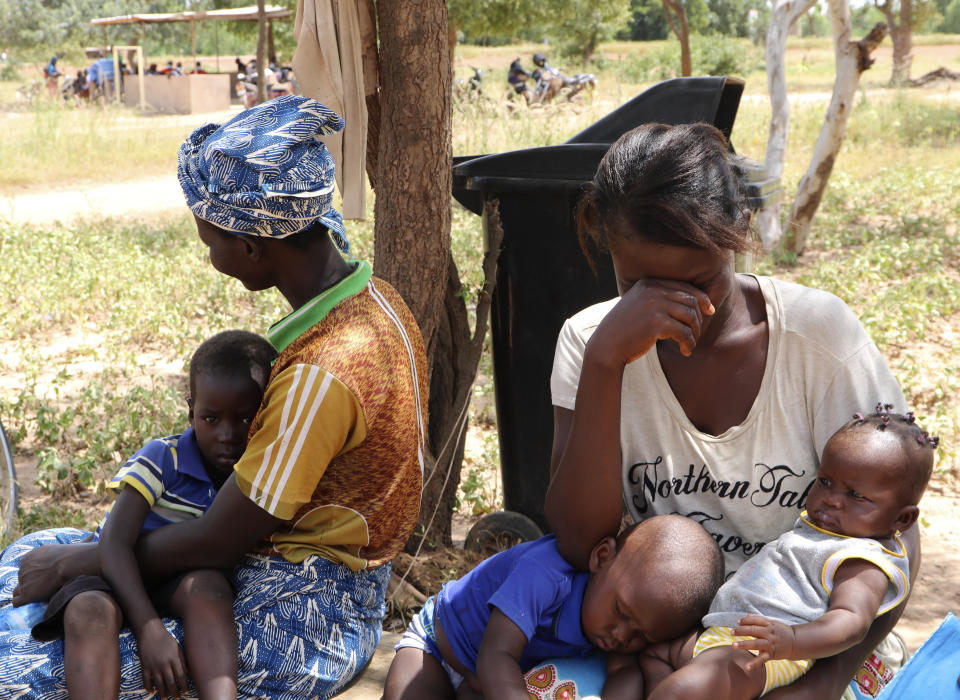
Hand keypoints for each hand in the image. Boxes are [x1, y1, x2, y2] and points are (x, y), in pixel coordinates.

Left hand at [12, 544, 77, 604]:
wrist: (72, 563)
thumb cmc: (74, 555)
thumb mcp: (64, 548)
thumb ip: (60, 550)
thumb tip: (92, 536)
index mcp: (29, 557)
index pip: (26, 569)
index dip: (36, 574)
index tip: (47, 577)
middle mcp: (22, 568)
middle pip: (23, 580)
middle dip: (33, 584)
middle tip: (49, 585)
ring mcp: (23, 580)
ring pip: (21, 591)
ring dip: (31, 593)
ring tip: (46, 593)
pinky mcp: (26, 593)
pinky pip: (17, 602)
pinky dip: (25, 602)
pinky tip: (36, 600)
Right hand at [137, 618, 187, 697]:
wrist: (150, 632)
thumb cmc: (166, 638)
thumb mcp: (178, 647)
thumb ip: (183, 660)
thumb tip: (187, 673)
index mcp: (174, 658)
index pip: (181, 675)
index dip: (184, 685)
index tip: (186, 691)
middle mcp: (164, 664)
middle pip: (170, 681)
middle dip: (174, 691)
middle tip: (176, 697)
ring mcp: (153, 665)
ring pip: (159, 683)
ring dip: (162, 692)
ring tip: (165, 698)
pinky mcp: (144, 666)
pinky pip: (146, 679)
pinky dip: (148, 687)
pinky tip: (151, 691)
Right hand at [590, 279, 714, 365]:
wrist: (606, 347)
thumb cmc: (625, 330)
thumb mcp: (639, 306)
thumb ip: (658, 299)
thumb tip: (691, 302)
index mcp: (649, 283)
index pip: (684, 286)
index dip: (702, 298)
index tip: (709, 310)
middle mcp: (652, 290)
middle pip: (690, 301)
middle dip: (698, 319)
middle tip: (695, 335)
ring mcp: (654, 305)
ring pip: (690, 316)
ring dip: (694, 333)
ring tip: (689, 344)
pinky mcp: (656, 323)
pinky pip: (684, 332)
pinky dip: (688, 343)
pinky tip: (685, 351)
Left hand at [733, 615, 796, 669]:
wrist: (797, 643)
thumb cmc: (782, 632)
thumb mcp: (773, 623)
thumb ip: (759, 620)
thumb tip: (747, 615)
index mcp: (769, 624)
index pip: (756, 620)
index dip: (746, 620)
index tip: (738, 622)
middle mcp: (769, 633)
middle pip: (754, 630)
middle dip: (742, 631)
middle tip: (732, 632)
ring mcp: (771, 644)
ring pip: (756, 643)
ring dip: (744, 644)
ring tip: (733, 645)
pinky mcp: (772, 654)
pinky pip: (762, 659)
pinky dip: (754, 663)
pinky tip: (746, 667)